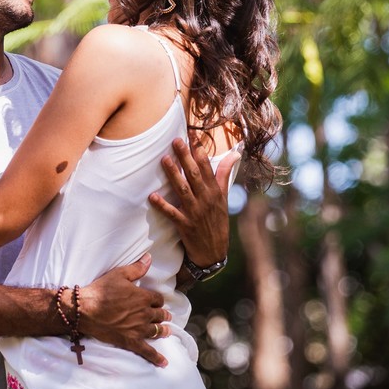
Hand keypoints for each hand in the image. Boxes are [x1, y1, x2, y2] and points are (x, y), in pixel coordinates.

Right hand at [77, 254, 169, 366]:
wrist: (85, 310)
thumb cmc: (101, 290)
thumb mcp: (119, 274)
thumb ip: (137, 268)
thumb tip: (149, 258)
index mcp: (143, 297)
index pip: (158, 299)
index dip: (157, 300)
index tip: (156, 302)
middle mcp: (144, 314)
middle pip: (160, 315)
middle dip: (163, 315)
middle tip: (165, 316)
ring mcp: (138, 329)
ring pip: (157, 331)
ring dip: (163, 331)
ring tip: (167, 332)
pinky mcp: (130, 341)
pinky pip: (147, 351)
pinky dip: (157, 358)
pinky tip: (164, 363)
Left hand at [149, 137, 241, 266]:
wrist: (214, 253)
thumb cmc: (217, 221)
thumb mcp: (224, 198)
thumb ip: (224, 174)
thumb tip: (235, 153)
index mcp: (215, 192)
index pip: (208, 168)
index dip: (200, 152)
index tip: (192, 136)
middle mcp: (206, 200)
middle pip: (195, 175)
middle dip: (185, 158)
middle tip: (175, 141)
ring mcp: (195, 213)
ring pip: (183, 190)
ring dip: (173, 175)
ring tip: (164, 160)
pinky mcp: (185, 225)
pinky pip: (172, 213)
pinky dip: (162, 206)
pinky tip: (152, 196)